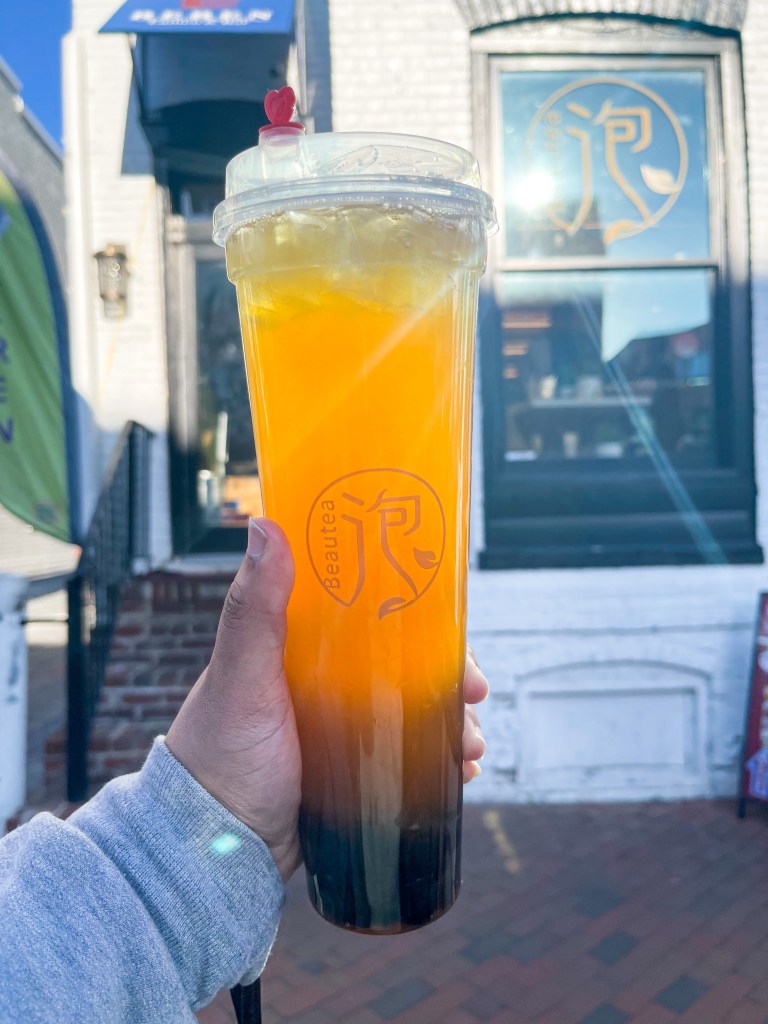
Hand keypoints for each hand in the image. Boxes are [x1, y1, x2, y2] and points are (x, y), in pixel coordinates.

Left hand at [169, 517, 488, 884]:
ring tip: (471, 749)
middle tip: (474, 693)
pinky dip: (439, 762)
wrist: (214, 848)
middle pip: (406, 664)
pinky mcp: (352, 772)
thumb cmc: (220, 754)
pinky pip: (408, 759)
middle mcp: (326, 682)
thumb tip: (266, 523)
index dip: (417, 614)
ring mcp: (342, 728)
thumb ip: (254, 608)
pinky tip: (461, 774)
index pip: (371, 613)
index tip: (452, 624)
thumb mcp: (243, 676)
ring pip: (415, 712)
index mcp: (302, 647)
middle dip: (449, 676)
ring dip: (453, 723)